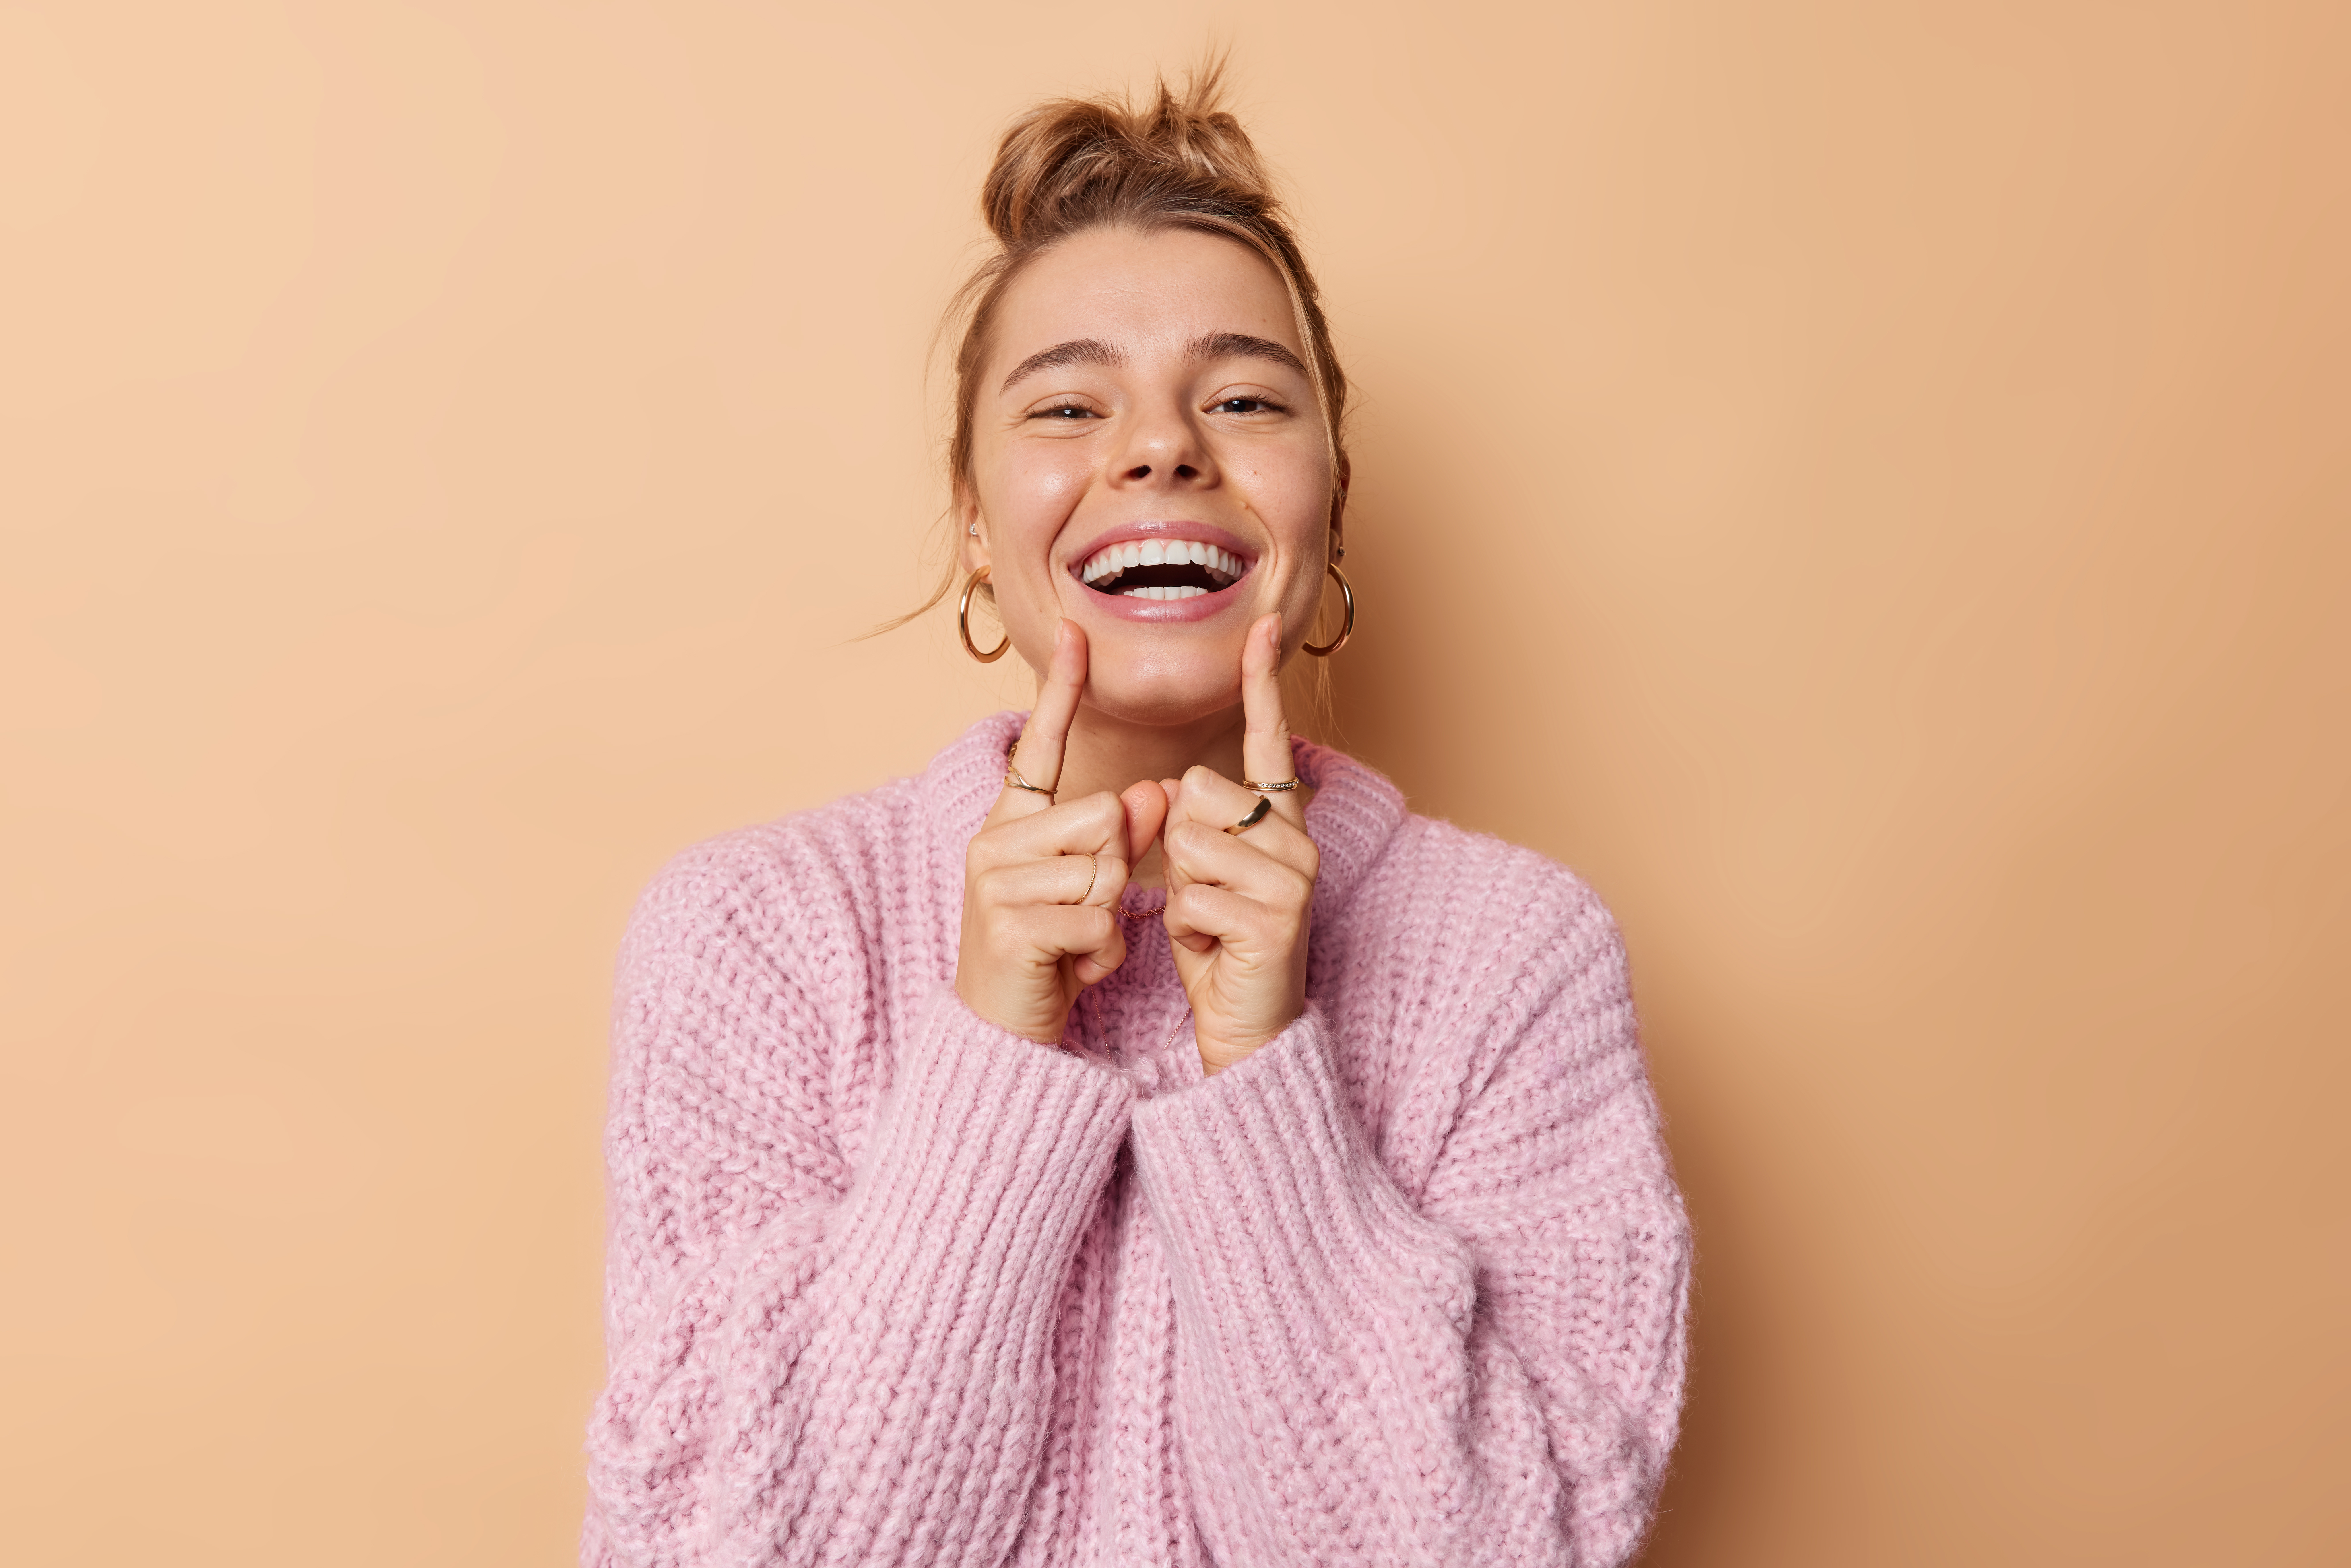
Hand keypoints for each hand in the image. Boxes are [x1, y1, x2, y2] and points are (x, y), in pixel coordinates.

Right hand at [956, 621, 1170, 1043]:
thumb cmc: (1049, 950)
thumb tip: (1151, 792)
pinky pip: (1097, 919)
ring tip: (1078, 940)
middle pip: (1102, 817)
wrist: (1003, 1028)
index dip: (1059, 690)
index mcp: (1011, 822)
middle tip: (1085, 910)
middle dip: (1115, 868)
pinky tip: (1075, 966)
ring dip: (1108, 914)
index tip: (1076, 631)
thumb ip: (1116, 835)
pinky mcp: (1010, 927)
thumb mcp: (1088, 885)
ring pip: (1103, 869)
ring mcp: (996, 883)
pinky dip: (1101, 952)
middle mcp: (994, 841)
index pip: (1039, 746)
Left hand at [1158, 614, 1318, 1073]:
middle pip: (1194, 794)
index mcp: (1280, 821)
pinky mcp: (1274, 918)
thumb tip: (1172, 787)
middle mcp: (1295, 840)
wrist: (1248, 1023)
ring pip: (1188, 844)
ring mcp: (1291, 878)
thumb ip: (1190, 825)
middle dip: (1176, 847)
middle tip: (1203, 894)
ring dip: (1179, 890)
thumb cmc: (1219, 943)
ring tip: (1207, 921)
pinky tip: (1213, 948)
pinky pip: (1192, 896)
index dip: (1262, 683)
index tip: (1261, 626)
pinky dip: (1186, 929)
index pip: (1268, 741)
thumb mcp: (1197, 873)